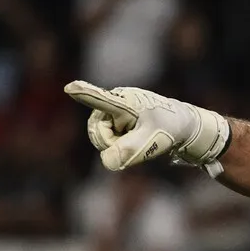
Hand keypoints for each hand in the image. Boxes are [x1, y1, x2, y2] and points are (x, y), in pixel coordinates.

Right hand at [64, 80, 229, 171]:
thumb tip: (107, 162)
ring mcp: (110, 110)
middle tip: (136, 137)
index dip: (85, 94)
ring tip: (135, 135)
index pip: (102, 100)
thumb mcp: (152, 142)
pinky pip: (105, 139)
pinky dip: (117, 144)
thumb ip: (130, 150)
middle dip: (112, 142)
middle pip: (97, 132)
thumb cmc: (167, 129)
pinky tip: (132, 136)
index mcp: (124, 102)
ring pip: (100, 138)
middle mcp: (112, 102)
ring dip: (115, 143)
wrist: (179, 124)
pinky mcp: (111, 117)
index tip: (70, 88)